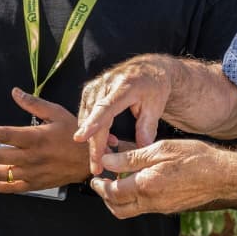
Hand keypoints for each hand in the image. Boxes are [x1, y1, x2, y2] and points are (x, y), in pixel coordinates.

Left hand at [0, 88, 89, 193]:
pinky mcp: (34, 184)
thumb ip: (34, 104)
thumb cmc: (74, 134)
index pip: (3, 134)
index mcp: (34, 138)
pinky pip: (9, 188)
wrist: (90, 160)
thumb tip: (14, 92)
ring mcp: (31, 173)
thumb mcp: (57, 113)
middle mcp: (30, 157)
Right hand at [75, 55, 175, 174]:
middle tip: (97, 166)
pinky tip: (107, 138)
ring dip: (94, 139)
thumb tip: (142, 150)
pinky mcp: (90, 90)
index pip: (104, 107)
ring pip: (86, 118)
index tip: (80, 138)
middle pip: (93, 118)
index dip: (92, 124)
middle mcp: (106, 84)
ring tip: (109, 151)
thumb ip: (147, 128)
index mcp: (124, 86)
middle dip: (94, 145)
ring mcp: (96, 86)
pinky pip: (86, 114)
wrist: (149, 69)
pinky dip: (93, 129)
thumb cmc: (154, 86)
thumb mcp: (156, 106)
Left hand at [90, 139, 236, 218]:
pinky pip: (145, 208)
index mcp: (146, 185)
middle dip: (105, 198)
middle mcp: (151, 202)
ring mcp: (161, 207)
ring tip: (117, 183)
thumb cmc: (194, 157)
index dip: (100, 186)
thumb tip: (107, 161)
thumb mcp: (161, 149)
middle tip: (100, 184)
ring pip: (131, 211)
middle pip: (118, 208)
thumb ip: (132, 157)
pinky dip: (135, 199)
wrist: (222, 175)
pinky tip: (138, 183)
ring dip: (119, 200)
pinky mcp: (170, 208)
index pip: (113, 192)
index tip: (96, 178)